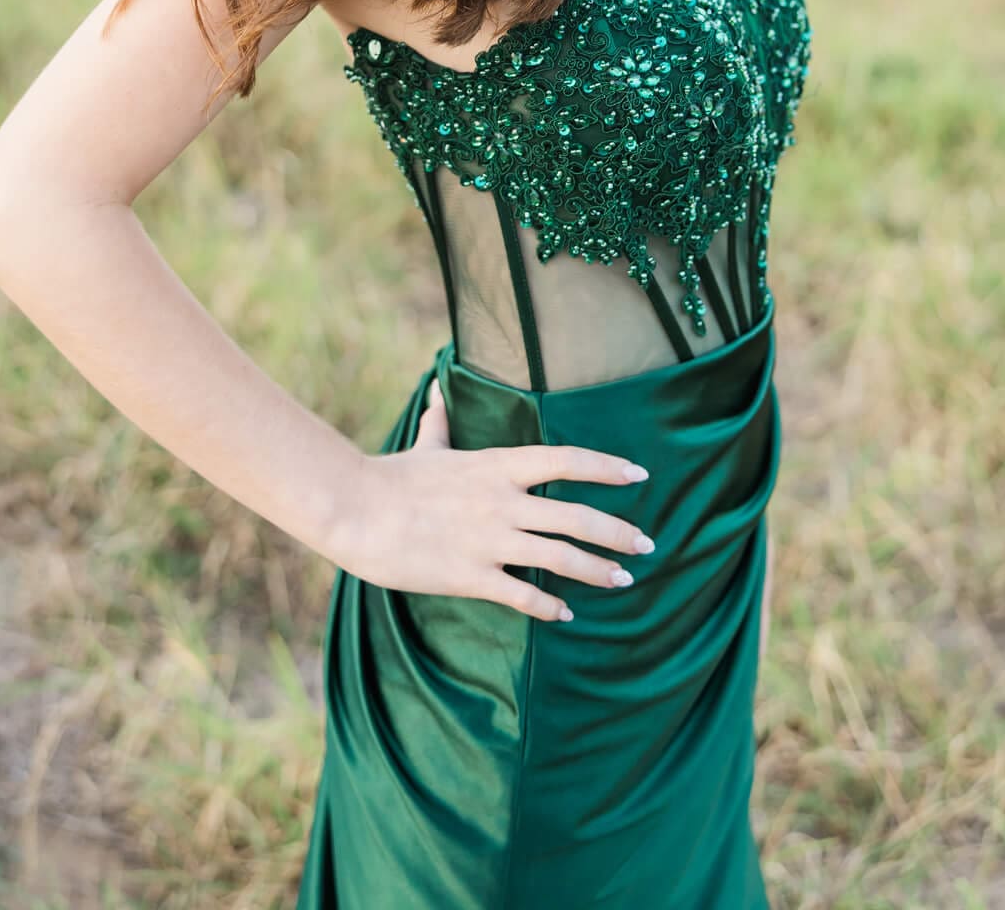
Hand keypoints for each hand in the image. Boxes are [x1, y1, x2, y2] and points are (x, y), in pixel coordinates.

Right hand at [329, 376, 654, 621]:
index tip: (640, 476)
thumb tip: (435, 388)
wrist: (357, 510)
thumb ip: (439, 420)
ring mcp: (490, 541)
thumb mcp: (426, 445)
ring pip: (561, 559)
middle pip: (577, 516)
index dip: (608, 468)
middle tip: (647, 544)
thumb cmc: (393, 477)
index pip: (568, 460)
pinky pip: (523, 597)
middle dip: (618, 532)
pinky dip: (550, 609)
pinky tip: (567, 616)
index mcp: (498, 466)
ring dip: (598, 570)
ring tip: (623, 579)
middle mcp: (503, 501)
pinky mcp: (472, 577)